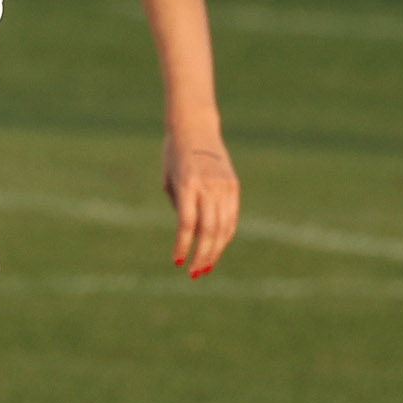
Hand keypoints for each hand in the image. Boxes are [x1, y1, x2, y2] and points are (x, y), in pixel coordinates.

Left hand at [165, 135, 240, 276]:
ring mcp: (224, 186)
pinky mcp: (233, 186)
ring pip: (223, 226)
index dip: (183, 245)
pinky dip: (225, 235)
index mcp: (188, 185)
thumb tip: (191, 235)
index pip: (187, 223)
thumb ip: (180, 207)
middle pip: (208, 229)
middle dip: (202, 254)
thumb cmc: (174, 157)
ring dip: (215, 250)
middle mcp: (208, 186)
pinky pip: (231, 216)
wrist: (195, 129)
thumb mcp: (169, 181)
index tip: (177, 261)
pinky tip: (216, 248)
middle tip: (194, 273)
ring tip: (205, 267)